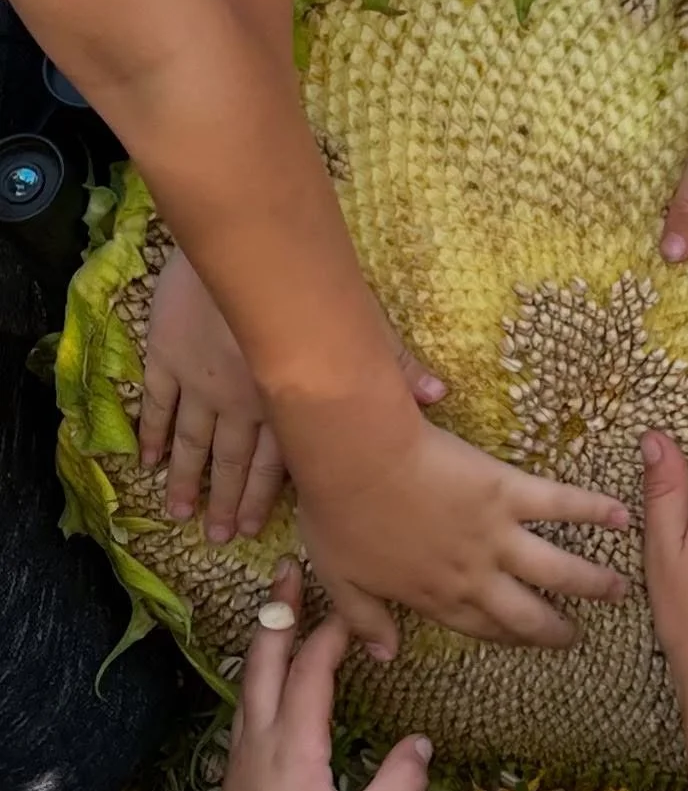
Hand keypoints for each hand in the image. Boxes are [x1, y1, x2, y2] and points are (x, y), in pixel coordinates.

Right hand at [141, 248, 445, 542]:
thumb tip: (438, 395)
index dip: (263, 497)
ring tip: (179, 513)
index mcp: (286, 402)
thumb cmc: (310, 285)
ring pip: (191, 441)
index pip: (274, 462)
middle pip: (229, 461)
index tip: (254, 530)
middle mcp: (240, 402)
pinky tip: (146, 461)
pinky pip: (157, 403)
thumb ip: (394, 364)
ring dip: (186, 479)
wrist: (244, 251)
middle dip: (224, 502)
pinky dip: (152, 433)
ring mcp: (199, 382)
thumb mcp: (360, 325)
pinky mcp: (167, 356)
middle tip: (217, 539)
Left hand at [209, 559, 431, 790]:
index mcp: (293, 744)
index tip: (359, 605)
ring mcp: (242, 757)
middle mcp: (260, 740)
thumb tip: (422, 742)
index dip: (334, 632)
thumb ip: (398, 783)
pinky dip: (260, 674)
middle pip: (263, 659)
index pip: (311, 668)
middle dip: (277, 611)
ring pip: (248, 681)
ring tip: (278, 611)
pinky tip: (269, 683)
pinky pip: (246, 705)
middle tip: (288, 569)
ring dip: (266, 640)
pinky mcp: (236, 776)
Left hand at [283, 394, 631, 658]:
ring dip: (592, 582)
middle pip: (527, 613)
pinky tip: (623, 514)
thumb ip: (366, 621)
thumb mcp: (341, 579)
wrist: (357, 461)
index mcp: (434, 595)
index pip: (479, 627)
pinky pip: (560, 504)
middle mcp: (475, 575)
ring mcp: (497, 536)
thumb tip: (386, 656)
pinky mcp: (510, 493)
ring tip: (620, 589)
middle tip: (578, 635)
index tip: (527, 644)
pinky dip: (594, 509)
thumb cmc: (339, 515)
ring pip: (556, 569)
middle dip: (556, 628)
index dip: (507, 639)